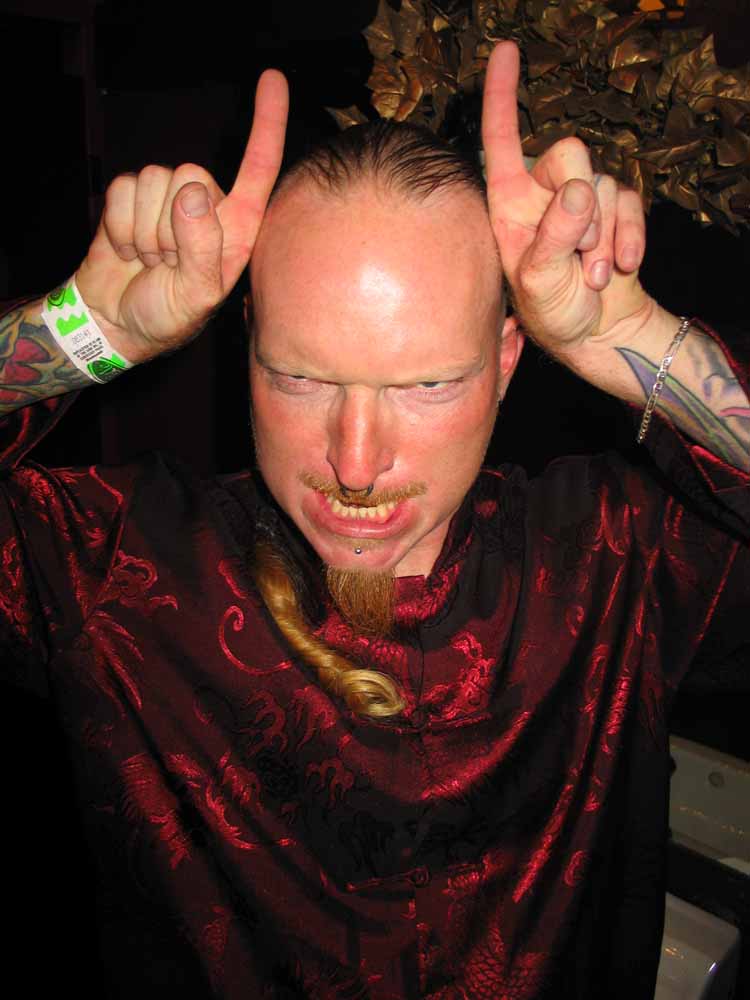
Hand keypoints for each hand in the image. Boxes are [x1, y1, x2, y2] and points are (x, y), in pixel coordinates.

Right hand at [75, 70, 288, 362]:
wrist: (116, 319)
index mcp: (237, 228)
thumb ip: (202, 249)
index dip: (266, 124)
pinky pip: (122, 189)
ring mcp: (168, 199)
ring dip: (142, 231)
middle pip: (190, 173)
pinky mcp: (133, 196)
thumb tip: (192, 194)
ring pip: (153, 180)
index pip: (258, 169)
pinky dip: (118, 226)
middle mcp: (208, 205)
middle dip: (170, 225)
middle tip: (166, 263)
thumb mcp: (196, 296)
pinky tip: (127, 250)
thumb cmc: (168, 315)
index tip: (272, 79)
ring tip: (149, 260)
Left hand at [482, 42, 649, 352]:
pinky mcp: (615, 209)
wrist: (594, 332)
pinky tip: (623, 268)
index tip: (505, 52)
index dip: (502, 96)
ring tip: (595, 277)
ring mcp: (581, 199)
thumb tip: (578, 191)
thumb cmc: (552, 312)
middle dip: (582, 205)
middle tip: (582, 254)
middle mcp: (543, 193)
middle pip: (570, 153)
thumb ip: (554, 237)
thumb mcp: (540, 282)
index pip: (502, 140)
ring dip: (606, 237)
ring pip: (604, 183)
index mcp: (509, 204)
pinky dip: (632, 236)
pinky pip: (631, 200)